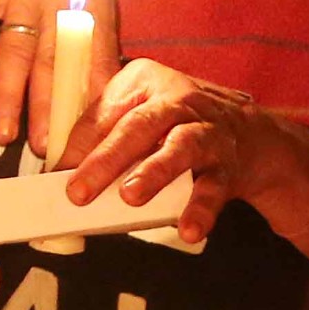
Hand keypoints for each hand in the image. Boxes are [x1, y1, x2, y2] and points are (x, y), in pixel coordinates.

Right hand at [0, 0, 114, 158]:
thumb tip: (93, 78)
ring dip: (9, 97)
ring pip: (17, 52)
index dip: (92, 94)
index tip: (90, 134)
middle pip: (58, 60)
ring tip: (2, 135)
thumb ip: (84, 18)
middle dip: (52, 108)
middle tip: (47, 148)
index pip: (97, 51)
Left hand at [60, 59, 308, 246]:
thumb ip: (101, 130)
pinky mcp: (228, 164)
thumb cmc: (178, 120)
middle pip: (140, 125)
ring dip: (154, 172)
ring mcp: (207, 131)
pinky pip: (214, 187)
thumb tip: (62, 164)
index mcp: (148, 81)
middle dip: (108, 158)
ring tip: (131, 196)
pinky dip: (200, 208)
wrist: (250, 135)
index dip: (82, 141)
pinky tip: (188, 228)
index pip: (108, 109)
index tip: (58, 170)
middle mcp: (179, 100)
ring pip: (181, 148)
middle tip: (79, 190)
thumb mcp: (139, 110)